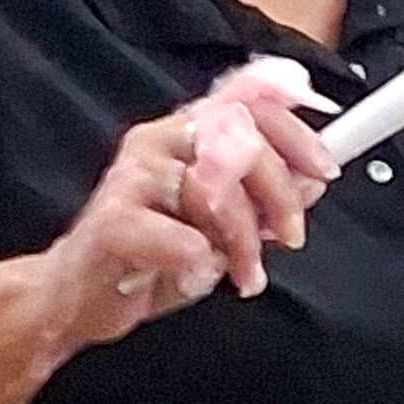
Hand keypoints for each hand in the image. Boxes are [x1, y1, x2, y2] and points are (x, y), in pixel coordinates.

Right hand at [38, 64, 336, 354]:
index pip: (249, 104)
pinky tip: (190, 277)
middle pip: (240, 141)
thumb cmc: (148, 257)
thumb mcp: (222, 228)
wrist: (79, 298)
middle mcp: (158, 141)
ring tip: (240, 273)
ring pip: (215, 191)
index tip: (323, 172)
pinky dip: (199, 265)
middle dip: (279, 195)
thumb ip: (263, 200)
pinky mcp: (113, 220)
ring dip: (242, 241)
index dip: (295, 135)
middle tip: (289, 237)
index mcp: (185, 133)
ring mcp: (131, 176)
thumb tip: (313, 180)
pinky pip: (183, 238)